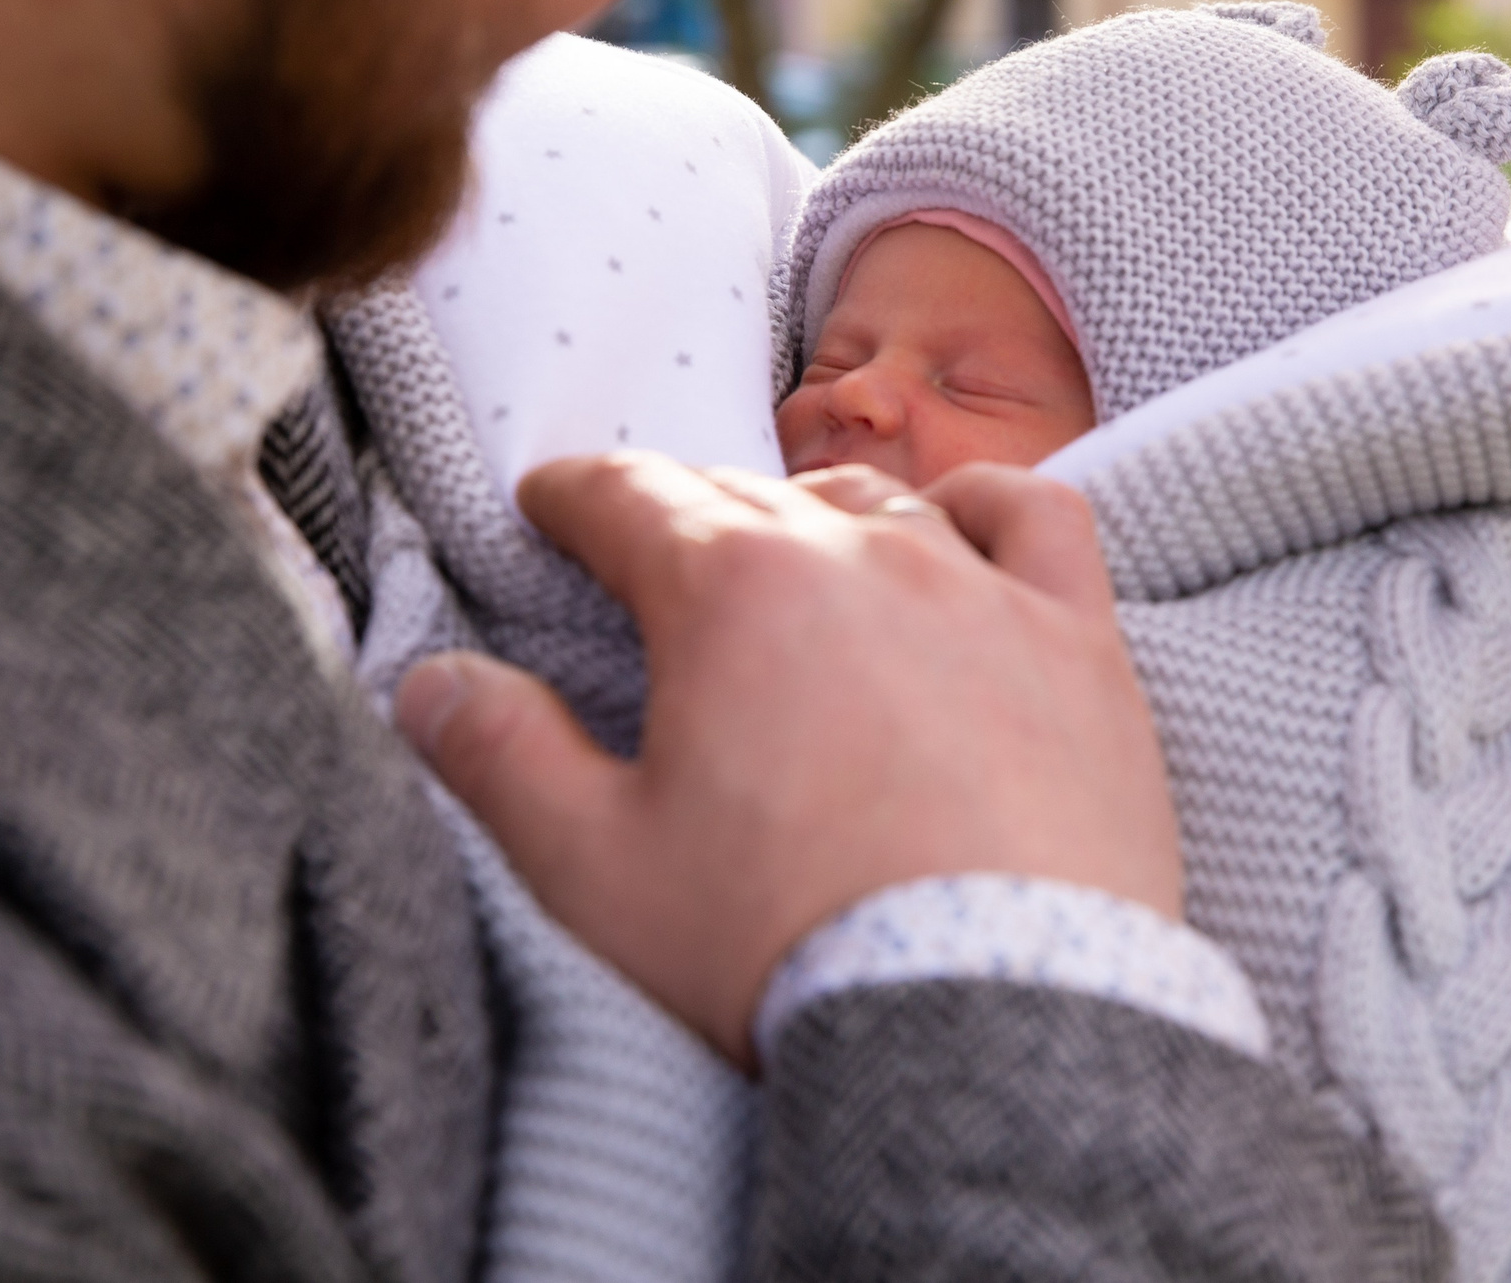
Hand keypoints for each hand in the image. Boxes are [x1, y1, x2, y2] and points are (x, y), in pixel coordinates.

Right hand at [393, 452, 1181, 1066]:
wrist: (992, 1018)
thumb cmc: (786, 947)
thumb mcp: (595, 870)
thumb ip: (500, 758)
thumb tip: (429, 682)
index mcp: (728, 591)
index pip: (624, 497)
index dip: (570, 496)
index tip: (546, 507)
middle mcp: (858, 554)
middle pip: (744, 492)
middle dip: (680, 510)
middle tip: (647, 554)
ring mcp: (983, 589)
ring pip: (880, 499)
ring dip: (814, 511)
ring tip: (787, 549)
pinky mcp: (1081, 645)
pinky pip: (1039, 520)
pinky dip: (988, 508)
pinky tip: (964, 528)